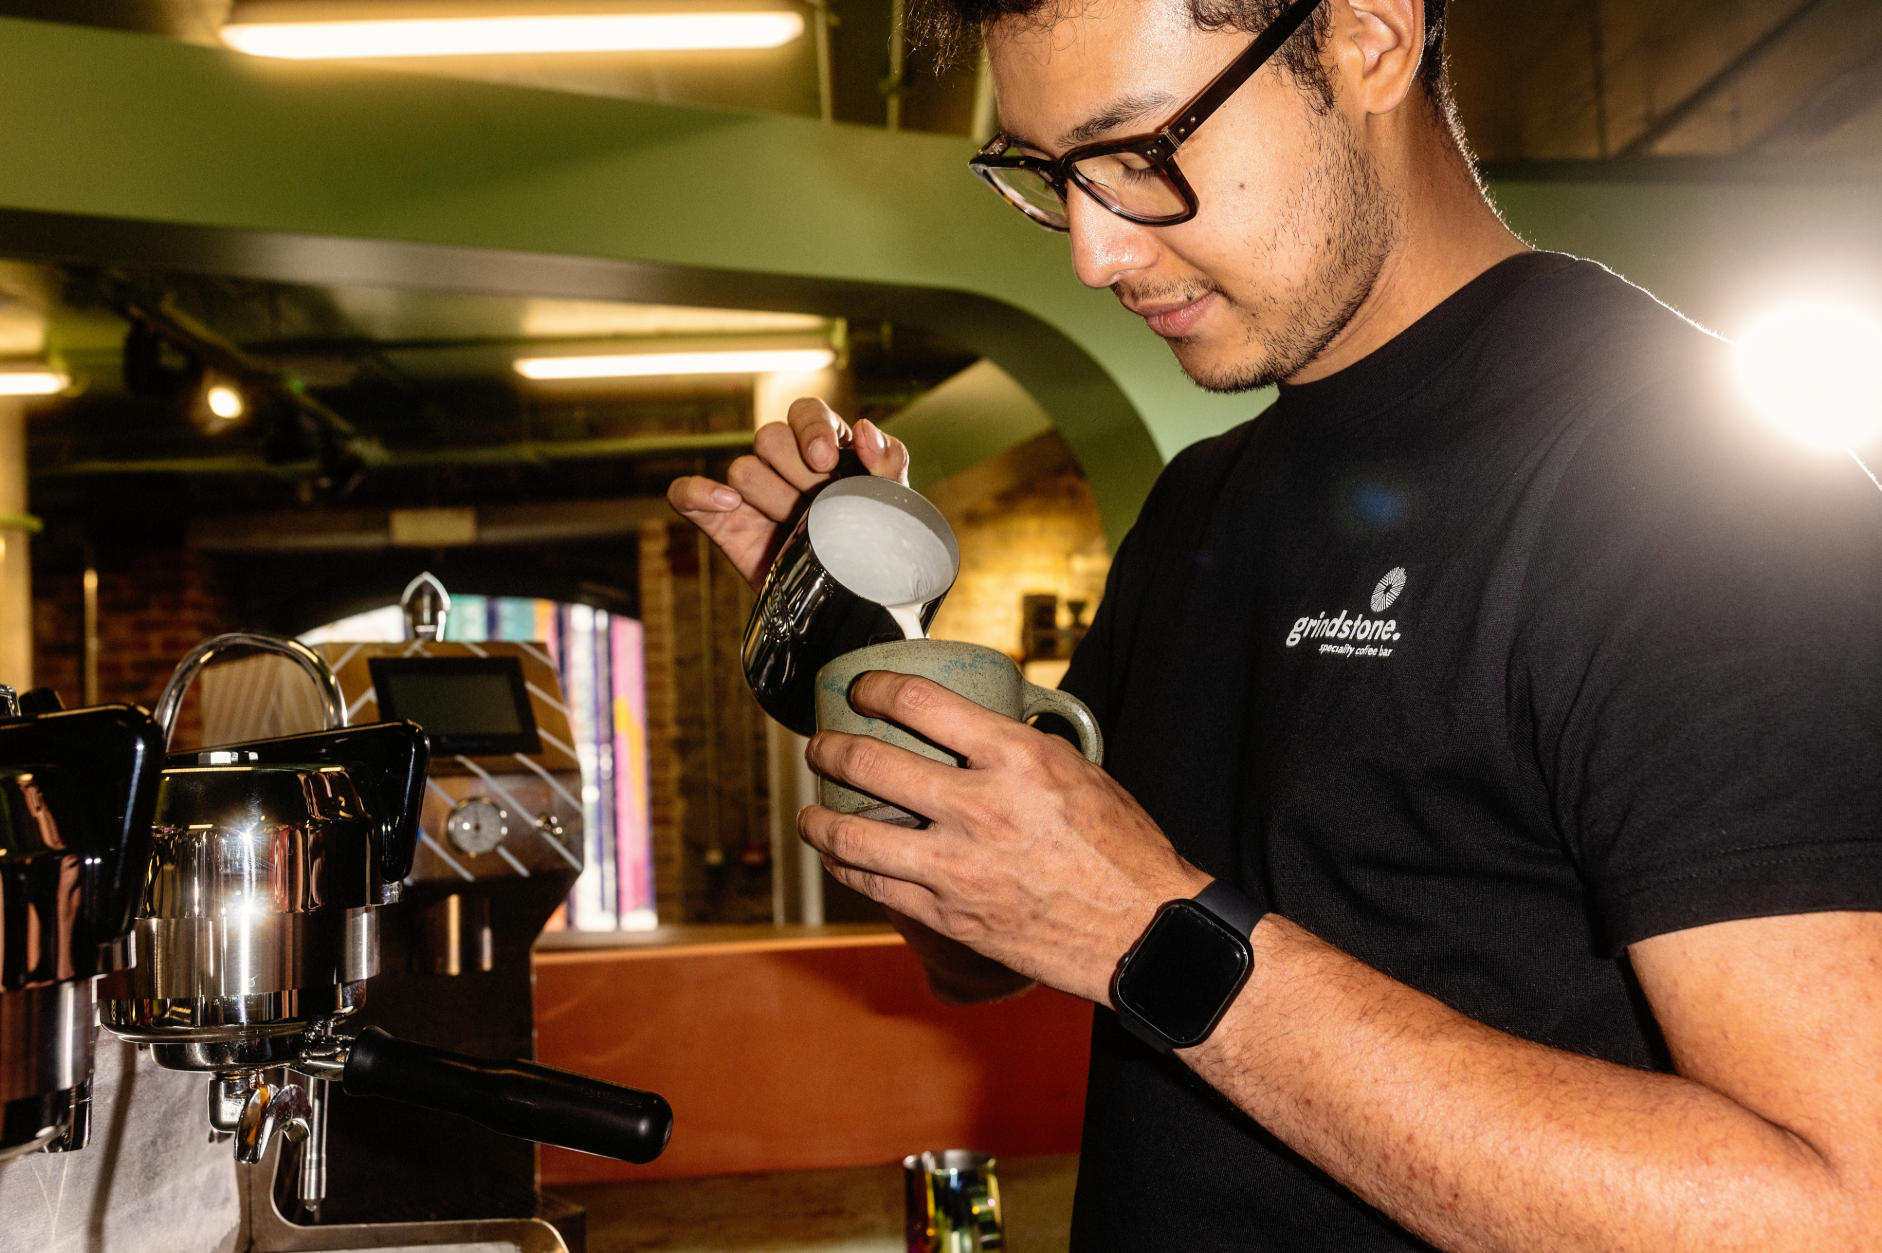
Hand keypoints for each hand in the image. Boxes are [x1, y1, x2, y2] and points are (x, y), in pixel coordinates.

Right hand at [667, 397, 909, 589]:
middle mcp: (786, 466)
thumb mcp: (893, 508)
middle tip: (819, 508)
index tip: (826, 461)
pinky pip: (685, 494)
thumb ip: (890, 463)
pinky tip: (728, 505)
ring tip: (797, 532)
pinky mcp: (723, 523)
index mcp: (827, 449)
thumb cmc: (875, 552)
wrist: (850, 610)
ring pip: (741, 469)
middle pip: (769, 436)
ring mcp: (752, 495)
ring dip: (771, 501)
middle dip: (796, 473)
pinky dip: (698, 493)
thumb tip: (864, 429)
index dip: (812, 429)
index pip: (806, 411)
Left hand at [798, 671, 1209, 1003]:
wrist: (1143, 932)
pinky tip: (841, 858)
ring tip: (811, 811)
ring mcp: (958, 866)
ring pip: (852, 834)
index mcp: (1017, 758)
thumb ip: (1019, 748)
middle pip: (869, 761)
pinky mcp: (949, 916)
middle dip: (829, 747)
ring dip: (818, 818)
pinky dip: (847, 867)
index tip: (861, 690)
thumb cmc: (1120, 848)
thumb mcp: (1078, 771)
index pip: (919, 703)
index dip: (874, 688)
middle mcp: (981, 807)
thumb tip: (974, 730)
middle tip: (821, 746)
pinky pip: (874, 886)